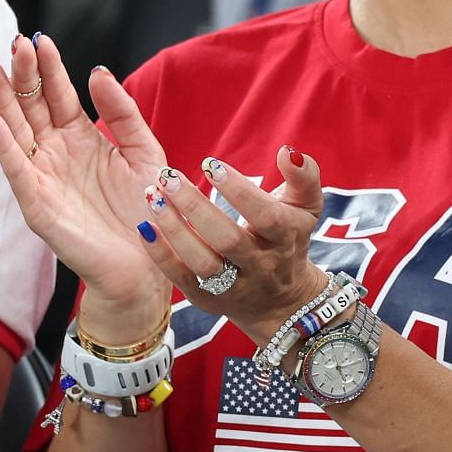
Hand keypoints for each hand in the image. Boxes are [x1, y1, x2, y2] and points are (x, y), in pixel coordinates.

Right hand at [0, 34, 172, 319]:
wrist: (152, 258)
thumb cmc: (148, 206)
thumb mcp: (143, 149)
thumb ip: (123, 112)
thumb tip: (97, 70)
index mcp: (81, 138)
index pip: (58, 95)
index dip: (49, 68)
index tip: (39, 38)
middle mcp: (56, 153)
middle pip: (32, 107)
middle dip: (22, 75)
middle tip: (13, 43)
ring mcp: (43, 177)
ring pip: (16, 131)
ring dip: (3, 101)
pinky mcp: (37, 204)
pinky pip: (16, 169)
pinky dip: (3, 144)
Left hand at [136, 147, 327, 344]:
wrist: (281, 300)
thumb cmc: (289, 238)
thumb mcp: (306, 208)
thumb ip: (304, 177)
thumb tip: (287, 152)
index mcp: (285, 238)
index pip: (266, 216)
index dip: (239, 191)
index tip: (210, 164)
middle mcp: (261, 265)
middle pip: (228, 240)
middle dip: (196, 207)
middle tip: (168, 176)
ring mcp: (233, 286)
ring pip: (202, 262)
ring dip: (174, 229)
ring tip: (153, 196)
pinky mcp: (206, 299)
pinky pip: (180, 278)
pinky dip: (161, 254)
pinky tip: (145, 227)